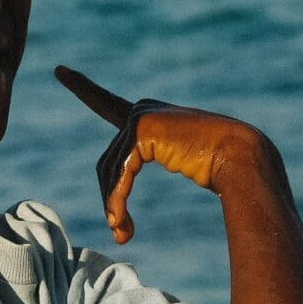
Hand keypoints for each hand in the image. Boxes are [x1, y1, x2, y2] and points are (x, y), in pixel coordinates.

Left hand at [54, 68, 267, 243]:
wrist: (242, 156)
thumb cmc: (219, 164)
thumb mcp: (181, 163)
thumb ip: (156, 167)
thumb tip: (146, 176)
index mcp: (149, 116)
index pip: (107, 104)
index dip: (83, 88)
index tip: (60, 71)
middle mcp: (141, 111)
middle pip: (108, 162)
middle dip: (110, 197)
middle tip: (119, 231)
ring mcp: (140, 117)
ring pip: (112, 171)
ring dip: (114, 205)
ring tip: (123, 232)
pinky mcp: (141, 129)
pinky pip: (120, 171)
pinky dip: (118, 199)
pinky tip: (120, 220)